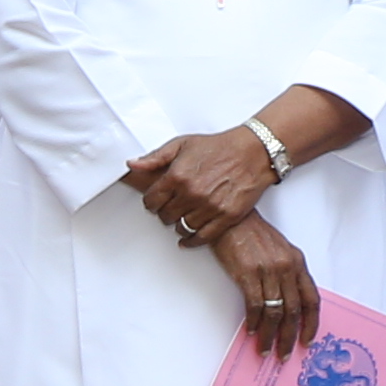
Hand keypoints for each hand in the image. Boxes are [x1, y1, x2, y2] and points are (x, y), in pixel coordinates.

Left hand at [124, 124, 282, 243]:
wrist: (252, 152)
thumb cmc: (219, 147)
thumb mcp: (182, 144)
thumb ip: (155, 157)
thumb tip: (133, 165)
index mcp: (177, 176)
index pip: (151, 201)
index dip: (151, 202)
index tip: (155, 201)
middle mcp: (191, 193)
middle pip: (165, 216)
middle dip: (165, 212)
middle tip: (170, 207)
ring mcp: (209, 207)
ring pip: (182, 228)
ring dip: (179, 224)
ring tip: (182, 217)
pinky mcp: (225, 217)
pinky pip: (201, 237)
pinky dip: (192, 241)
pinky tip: (188, 238)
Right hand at [210, 209, 316, 355]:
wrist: (231, 218)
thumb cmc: (253, 234)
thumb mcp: (279, 250)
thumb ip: (287, 274)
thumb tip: (287, 304)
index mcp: (297, 262)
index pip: (311, 299)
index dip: (311, 323)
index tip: (307, 340)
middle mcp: (286, 267)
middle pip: (294, 311)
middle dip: (290, 337)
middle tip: (285, 353)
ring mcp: (268, 270)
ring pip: (275, 312)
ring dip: (270, 335)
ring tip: (265, 349)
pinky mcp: (247, 273)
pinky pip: (254, 305)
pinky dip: (253, 322)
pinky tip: (251, 330)